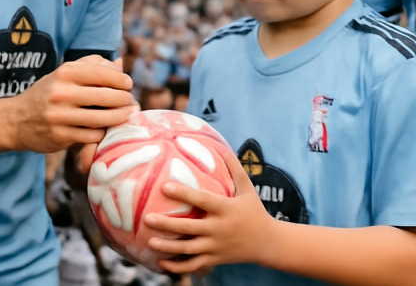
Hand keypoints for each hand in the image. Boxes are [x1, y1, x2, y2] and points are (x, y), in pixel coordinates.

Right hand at [10, 54, 134, 152]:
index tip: (128, 84)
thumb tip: (119, 64)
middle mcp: (62, 92)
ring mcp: (60, 116)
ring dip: (120, 116)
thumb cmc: (48, 93)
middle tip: (130, 100)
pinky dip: (103, 131)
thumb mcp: (64, 73)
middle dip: (124, 99)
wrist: (15, 120)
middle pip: (107, 96)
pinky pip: (92, 135)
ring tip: (127, 114)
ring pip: (103, 117)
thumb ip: (92, 65)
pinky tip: (105, 127)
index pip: (103, 73)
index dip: (121, 79)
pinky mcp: (61, 136)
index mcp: (65, 72)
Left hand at [144, 151, 272, 273]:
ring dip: (168, 247)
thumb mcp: (247, 189)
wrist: (267, 242)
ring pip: (188, 249)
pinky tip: (162, 263)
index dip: (183, 193)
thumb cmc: (254, 211)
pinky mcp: (215, 260)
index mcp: (225, 209)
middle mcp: (218, 228)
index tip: (164, 186)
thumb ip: (235, 169)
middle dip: (167, 224)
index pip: (202, 200)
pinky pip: (193, 266)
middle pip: (189, 228)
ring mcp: (216, 247)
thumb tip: (223, 147)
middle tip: (147, 219)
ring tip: (150, 242)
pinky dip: (177, 267)